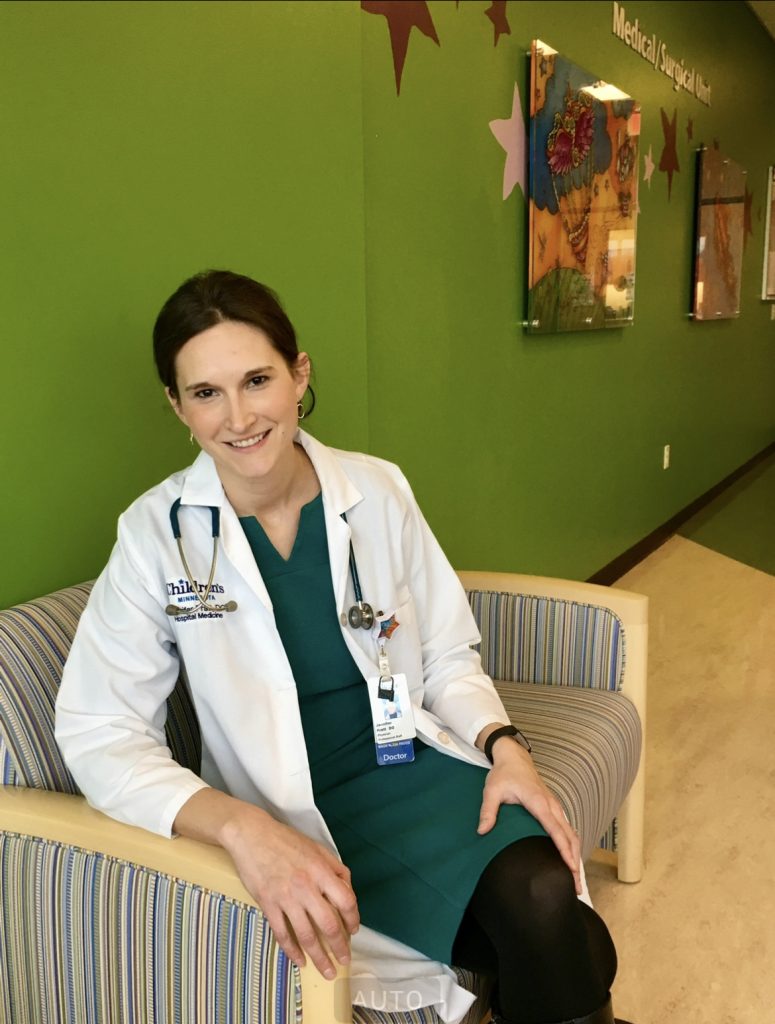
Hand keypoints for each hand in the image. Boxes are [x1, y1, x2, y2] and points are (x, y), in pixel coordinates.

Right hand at [222, 805, 359, 977]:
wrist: (252, 835)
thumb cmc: (286, 840)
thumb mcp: (317, 848)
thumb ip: (336, 869)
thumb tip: (348, 890)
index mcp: (321, 870)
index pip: (346, 901)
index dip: (353, 919)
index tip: (353, 931)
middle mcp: (306, 886)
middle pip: (329, 924)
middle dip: (340, 946)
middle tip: (345, 960)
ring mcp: (286, 897)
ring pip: (307, 935)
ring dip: (319, 956)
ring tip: (327, 970)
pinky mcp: (268, 904)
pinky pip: (282, 933)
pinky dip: (291, 950)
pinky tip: (299, 961)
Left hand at [477, 737, 581, 893]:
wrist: (514, 757)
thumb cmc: (504, 774)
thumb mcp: (492, 790)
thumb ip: (488, 811)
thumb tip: (482, 831)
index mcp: (538, 802)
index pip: (555, 829)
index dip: (564, 849)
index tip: (571, 868)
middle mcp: (552, 805)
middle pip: (570, 836)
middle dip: (574, 861)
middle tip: (576, 887)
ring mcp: (555, 807)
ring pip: (572, 834)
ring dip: (576, 856)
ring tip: (576, 881)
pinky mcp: (555, 809)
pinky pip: (568, 829)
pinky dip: (572, 846)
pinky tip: (571, 860)